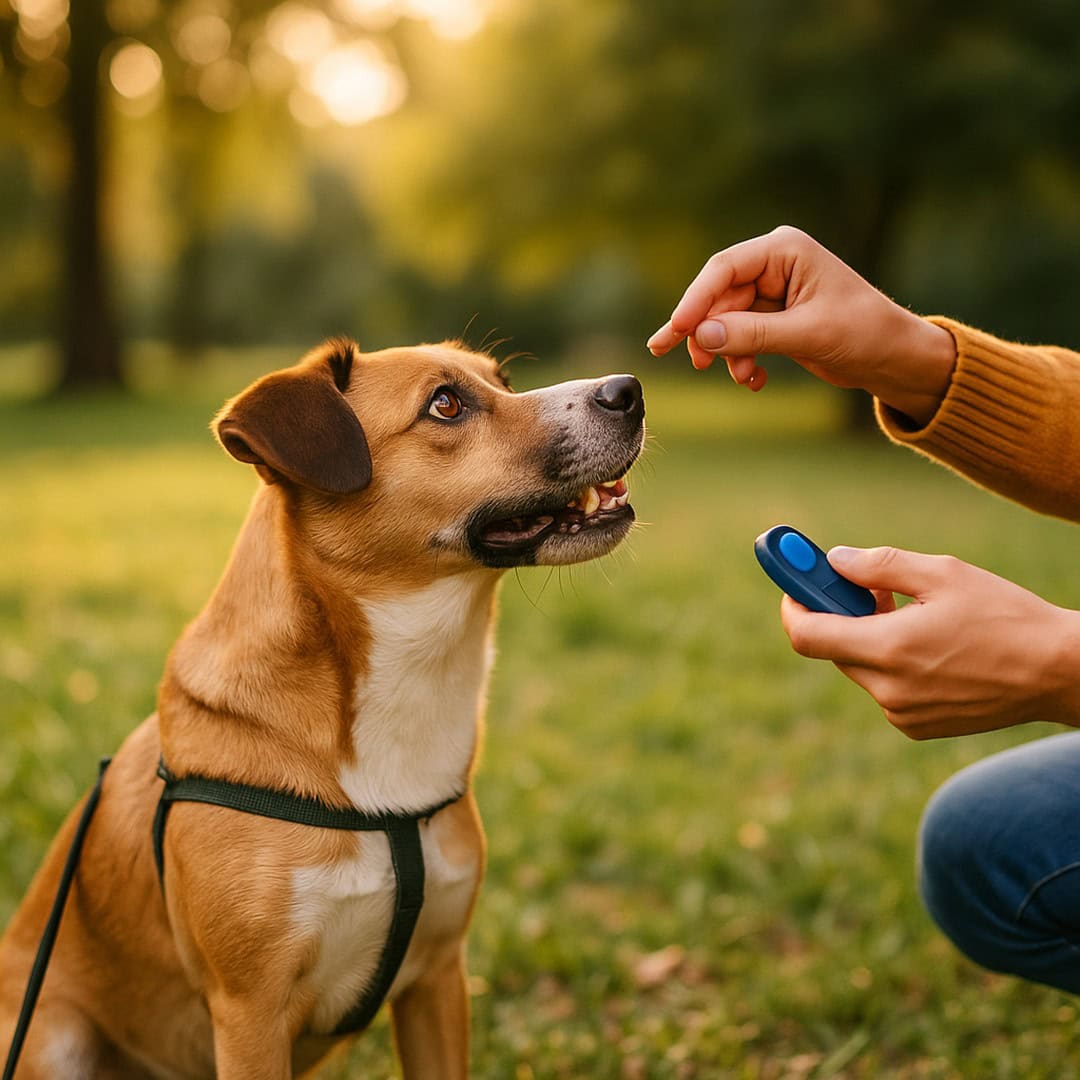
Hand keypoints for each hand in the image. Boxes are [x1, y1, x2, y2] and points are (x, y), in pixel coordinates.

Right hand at [647, 226, 955, 426]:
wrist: (894, 358)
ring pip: (725, 322)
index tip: (676, 331)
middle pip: (718, 298)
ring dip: (728, 353)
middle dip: (708, 334)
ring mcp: (772, 293)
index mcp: (784, 251)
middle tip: (696, 365)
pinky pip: (739, 337)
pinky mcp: (773, 319)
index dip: (695, 301)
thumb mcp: (807, 334)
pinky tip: (756, 380)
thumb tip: (702, 337)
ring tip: (743, 378)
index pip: (724, 269)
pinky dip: (742, 361)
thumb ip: (752, 334)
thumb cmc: (864, 333)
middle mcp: (774, 266)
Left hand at [780, 545, 1079, 738]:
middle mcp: (888, 690)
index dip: (793, 607)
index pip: (807, 636)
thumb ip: (879, 566)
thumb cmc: (1005, 616)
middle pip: (832, 649)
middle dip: (838, 615)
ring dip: (868, 638)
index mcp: (890, 649)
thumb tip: (833, 560)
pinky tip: (930, 646)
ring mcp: (902, 714)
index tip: (794, 586)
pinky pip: (884, 689)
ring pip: (859, 668)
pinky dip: (890, 664)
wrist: (1059, 673)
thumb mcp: (942, 574)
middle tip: (863, 587)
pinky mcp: (917, 727)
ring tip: (912, 614)